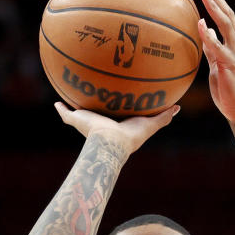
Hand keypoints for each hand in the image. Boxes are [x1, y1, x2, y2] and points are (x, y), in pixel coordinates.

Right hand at [54, 102, 179, 154]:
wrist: (111, 140)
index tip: (118, 101)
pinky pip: (65, 113)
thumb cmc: (131, 135)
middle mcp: (101, 124)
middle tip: (94, 96)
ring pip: (79, 114)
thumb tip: (177, 108)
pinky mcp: (76, 120)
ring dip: (76, 107)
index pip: (116, 115)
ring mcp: (87, 122)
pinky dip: (60, 109)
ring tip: (73, 93)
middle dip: (95, 107)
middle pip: (97, 113)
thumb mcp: (150, 124)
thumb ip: (163, 117)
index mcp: (116, 125)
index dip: (117, 108)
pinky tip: (57, 103)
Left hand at [196, 0, 234, 123]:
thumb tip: (204, 32)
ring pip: (226, 24)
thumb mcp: (217, 65)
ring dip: (214, 5)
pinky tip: (201, 23)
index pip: (226, 15)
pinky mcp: (231, 65)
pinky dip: (209, 35)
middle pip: (227, 14)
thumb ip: (212, 49)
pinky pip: (218, 47)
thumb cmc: (228, 91)